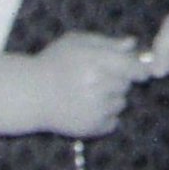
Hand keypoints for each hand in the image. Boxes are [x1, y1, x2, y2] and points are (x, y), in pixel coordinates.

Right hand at [25, 32, 143, 137]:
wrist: (29, 94)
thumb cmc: (53, 63)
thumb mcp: (76, 43)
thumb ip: (106, 42)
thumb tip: (133, 44)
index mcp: (95, 61)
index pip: (132, 67)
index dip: (139, 68)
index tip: (138, 70)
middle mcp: (97, 85)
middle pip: (127, 84)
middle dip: (118, 80)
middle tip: (97, 78)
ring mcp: (94, 108)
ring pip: (121, 103)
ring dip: (111, 98)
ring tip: (88, 93)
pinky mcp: (90, 127)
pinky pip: (114, 122)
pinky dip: (105, 117)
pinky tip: (87, 108)